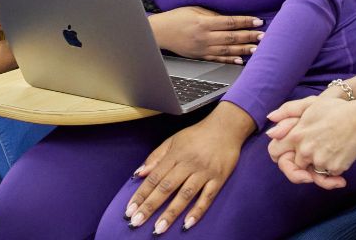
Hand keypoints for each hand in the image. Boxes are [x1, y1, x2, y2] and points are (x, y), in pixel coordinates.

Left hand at [126, 102, 253, 233]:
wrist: (225, 127)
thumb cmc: (197, 134)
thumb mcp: (173, 140)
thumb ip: (156, 156)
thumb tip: (139, 173)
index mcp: (175, 154)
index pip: (154, 177)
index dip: (141, 194)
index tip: (130, 210)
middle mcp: (188, 164)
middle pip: (166, 187)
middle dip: (150, 206)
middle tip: (136, 222)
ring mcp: (204, 172)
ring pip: (185, 195)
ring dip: (171, 213)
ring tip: (159, 228)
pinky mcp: (218, 178)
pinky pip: (207, 197)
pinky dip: (198, 211)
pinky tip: (187, 224)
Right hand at [149, 6, 263, 63]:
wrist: (160, 32)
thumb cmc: (176, 17)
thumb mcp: (194, 10)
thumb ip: (211, 14)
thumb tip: (228, 19)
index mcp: (203, 22)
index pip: (229, 22)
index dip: (244, 22)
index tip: (257, 21)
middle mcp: (204, 36)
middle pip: (231, 37)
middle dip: (248, 36)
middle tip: (263, 36)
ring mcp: (202, 48)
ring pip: (226, 51)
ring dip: (243, 50)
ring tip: (256, 49)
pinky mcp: (200, 56)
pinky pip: (217, 59)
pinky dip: (229, 61)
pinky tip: (240, 61)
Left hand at [267, 95, 355, 186]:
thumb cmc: (334, 109)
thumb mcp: (308, 104)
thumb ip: (287, 112)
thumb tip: (270, 122)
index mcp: (296, 135)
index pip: (274, 152)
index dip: (278, 154)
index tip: (286, 154)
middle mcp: (305, 150)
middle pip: (294, 166)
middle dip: (301, 164)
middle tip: (312, 159)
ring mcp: (319, 161)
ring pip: (312, 171)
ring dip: (318, 167)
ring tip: (329, 152)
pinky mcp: (334, 169)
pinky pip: (328, 174)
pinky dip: (332, 169)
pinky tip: (339, 155)